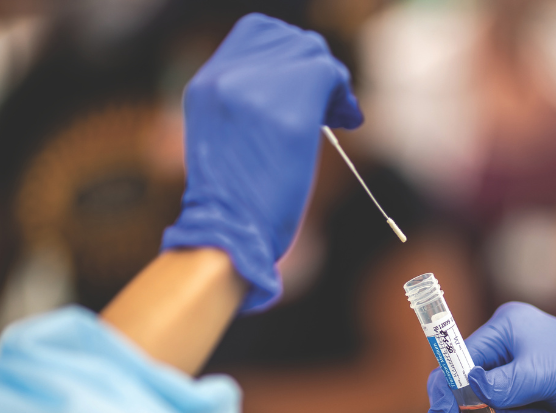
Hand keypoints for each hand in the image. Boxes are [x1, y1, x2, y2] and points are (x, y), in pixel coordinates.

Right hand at [162, 13, 361, 310]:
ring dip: (334, 84)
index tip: (306, 88)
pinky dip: (345, 97)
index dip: (290, 54)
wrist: (227, 237)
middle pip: (292, 40)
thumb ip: (248, 101)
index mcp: (206, 83)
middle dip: (316, 68)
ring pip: (314, 54)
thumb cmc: (234, 202)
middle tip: (331, 106)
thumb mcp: (226, 136)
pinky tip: (349, 122)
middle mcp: (227, 78)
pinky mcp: (289, 116)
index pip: (259, 31)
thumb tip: (294, 82)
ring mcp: (256, 94)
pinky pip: (330, 77)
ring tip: (339, 116)